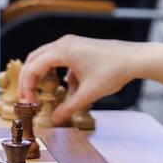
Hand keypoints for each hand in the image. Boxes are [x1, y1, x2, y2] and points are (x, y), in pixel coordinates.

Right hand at [17, 35, 146, 124]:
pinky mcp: (78, 46)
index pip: (33, 69)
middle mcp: (63, 43)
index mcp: (62, 51)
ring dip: (41, 75)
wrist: (135, 58)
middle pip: (33, 60)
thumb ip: (68, 107)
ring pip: (44, 57)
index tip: (30, 104)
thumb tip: (55, 119)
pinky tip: (65, 86)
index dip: (27, 88)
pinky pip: (58, 58)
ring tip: (41, 93)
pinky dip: (54, 71)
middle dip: (28, 80)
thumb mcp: (88, 94)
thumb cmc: (113, 71)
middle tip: (27, 98)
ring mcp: (71, 43)